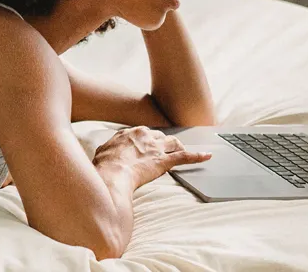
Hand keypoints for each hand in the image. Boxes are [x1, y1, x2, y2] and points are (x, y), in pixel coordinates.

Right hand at [92, 126, 211, 188]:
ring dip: (179, 147)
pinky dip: (197, 156)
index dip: (147, 140)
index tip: (147, 144)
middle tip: (165, 149)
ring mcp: (155, 147)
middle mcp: (144, 136)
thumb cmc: (104, 166)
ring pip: (173, 143)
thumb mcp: (101, 153)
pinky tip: (206, 156)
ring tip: (183, 150)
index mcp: (129, 133)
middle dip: (163, 143)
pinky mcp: (165, 160)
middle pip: (160, 136)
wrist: (112, 174)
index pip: (143, 133)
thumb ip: (107, 150)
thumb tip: (104, 154)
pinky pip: (185, 156)